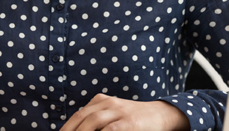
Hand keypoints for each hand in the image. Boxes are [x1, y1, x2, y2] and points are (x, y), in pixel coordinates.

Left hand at [60, 94, 188, 130]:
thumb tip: (78, 129)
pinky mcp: (130, 122)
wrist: (162, 115)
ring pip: (93, 121)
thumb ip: (98, 122)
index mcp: (101, 101)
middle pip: (82, 117)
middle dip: (70, 130)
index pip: (78, 114)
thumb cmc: (134, 119)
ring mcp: (119, 111)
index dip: (67, 127)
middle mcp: (108, 103)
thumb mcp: (114, 114)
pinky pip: (111, 129)